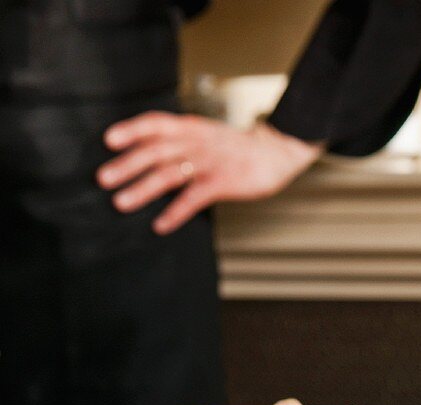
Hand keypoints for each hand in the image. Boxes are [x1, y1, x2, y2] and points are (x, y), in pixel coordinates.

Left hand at [97, 115, 322, 233]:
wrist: (277, 151)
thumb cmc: (239, 148)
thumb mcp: (207, 133)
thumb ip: (182, 140)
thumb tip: (151, 152)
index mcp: (191, 127)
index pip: (156, 123)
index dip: (131, 130)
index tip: (109, 140)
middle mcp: (196, 141)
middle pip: (155, 151)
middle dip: (127, 165)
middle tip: (103, 179)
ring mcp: (209, 162)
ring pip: (169, 174)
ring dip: (142, 189)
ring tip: (121, 202)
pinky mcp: (223, 182)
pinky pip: (193, 198)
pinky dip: (175, 212)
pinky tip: (160, 224)